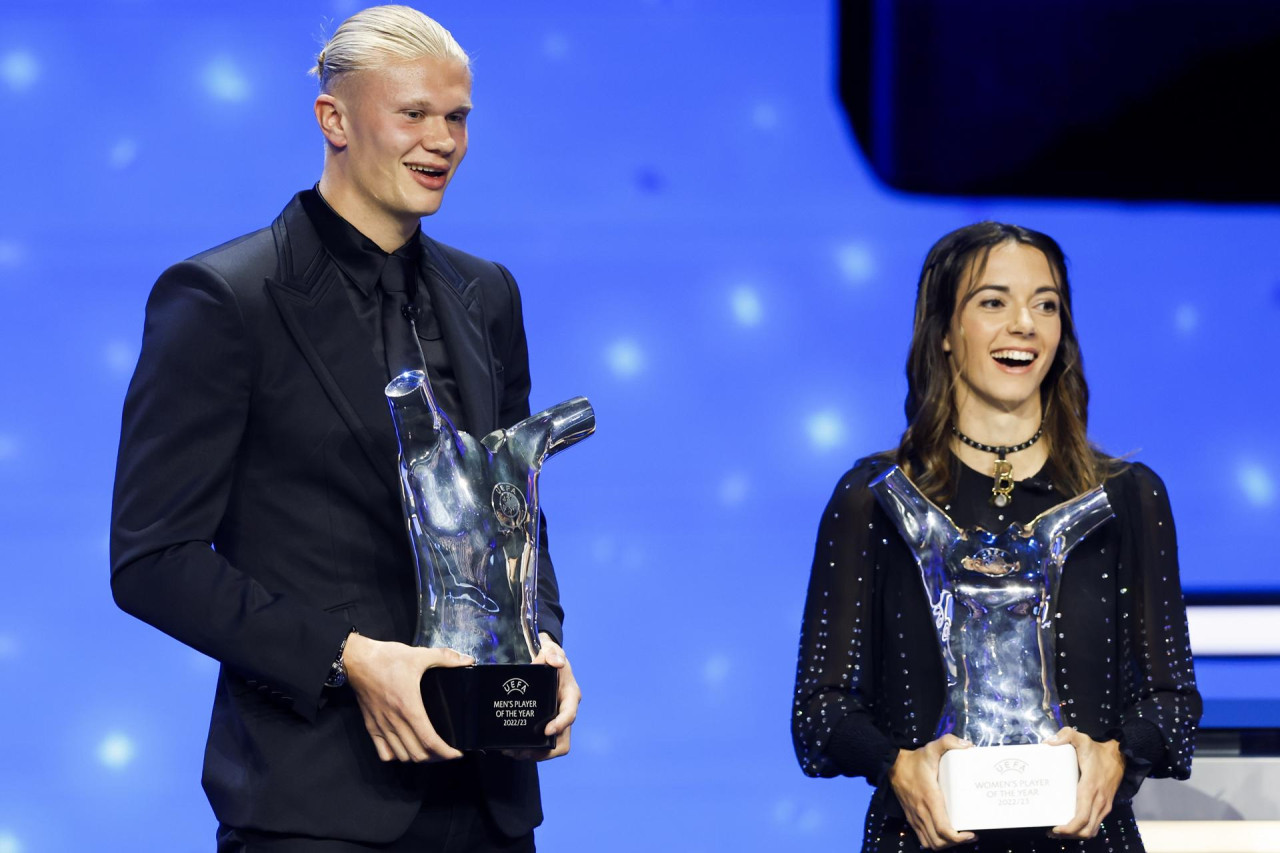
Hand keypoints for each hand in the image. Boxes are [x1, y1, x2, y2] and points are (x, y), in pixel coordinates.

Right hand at [342, 633, 472, 762]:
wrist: (357, 660)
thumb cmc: (386, 658)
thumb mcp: (419, 655)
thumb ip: (445, 657)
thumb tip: (467, 660)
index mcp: (409, 707)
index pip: (430, 740)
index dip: (446, 752)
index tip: (457, 753)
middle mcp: (395, 721)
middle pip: (417, 754)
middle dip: (436, 758)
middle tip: (447, 752)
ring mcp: (382, 726)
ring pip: (402, 756)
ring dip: (418, 758)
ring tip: (429, 752)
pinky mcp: (371, 726)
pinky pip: (383, 752)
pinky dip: (396, 756)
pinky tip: (405, 748)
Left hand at [504, 633, 580, 760]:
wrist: (545, 662)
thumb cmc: (551, 657)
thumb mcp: (552, 651)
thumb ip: (553, 653)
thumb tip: (555, 662)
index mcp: (570, 697)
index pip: (570, 715)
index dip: (561, 725)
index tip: (547, 730)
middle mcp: (564, 713)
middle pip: (562, 741)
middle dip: (545, 751)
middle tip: (524, 751)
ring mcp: (554, 721)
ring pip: (551, 747)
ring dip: (533, 754)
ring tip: (512, 752)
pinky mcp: (543, 725)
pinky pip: (539, 743)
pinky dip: (527, 749)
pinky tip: (510, 748)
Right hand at [888, 734, 976, 849]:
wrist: (892, 765)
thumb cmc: (915, 760)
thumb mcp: (931, 748)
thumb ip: (948, 742)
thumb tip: (968, 745)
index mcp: (930, 799)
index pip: (944, 829)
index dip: (959, 838)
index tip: (972, 834)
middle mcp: (922, 812)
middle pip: (939, 842)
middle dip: (956, 844)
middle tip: (969, 836)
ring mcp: (915, 818)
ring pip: (930, 843)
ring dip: (945, 845)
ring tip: (958, 837)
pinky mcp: (911, 818)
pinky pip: (922, 838)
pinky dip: (934, 842)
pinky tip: (943, 835)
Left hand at [1047, 728, 1124, 838]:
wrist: (1120, 755)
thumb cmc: (1097, 750)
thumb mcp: (1081, 738)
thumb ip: (1066, 735)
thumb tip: (1048, 743)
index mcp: (1090, 789)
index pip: (1081, 817)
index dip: (1068, 828)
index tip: (1055, 828)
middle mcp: (1098, 801)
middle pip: (1086, 829)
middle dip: (1069, 834)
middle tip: (1052, 832)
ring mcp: (1104, 805)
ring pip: (1092, 829)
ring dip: (1077, 834)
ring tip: (1059, 831)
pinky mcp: (1106, 806)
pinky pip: (1096, 823)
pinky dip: (1084, 828)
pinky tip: (1072, 824)